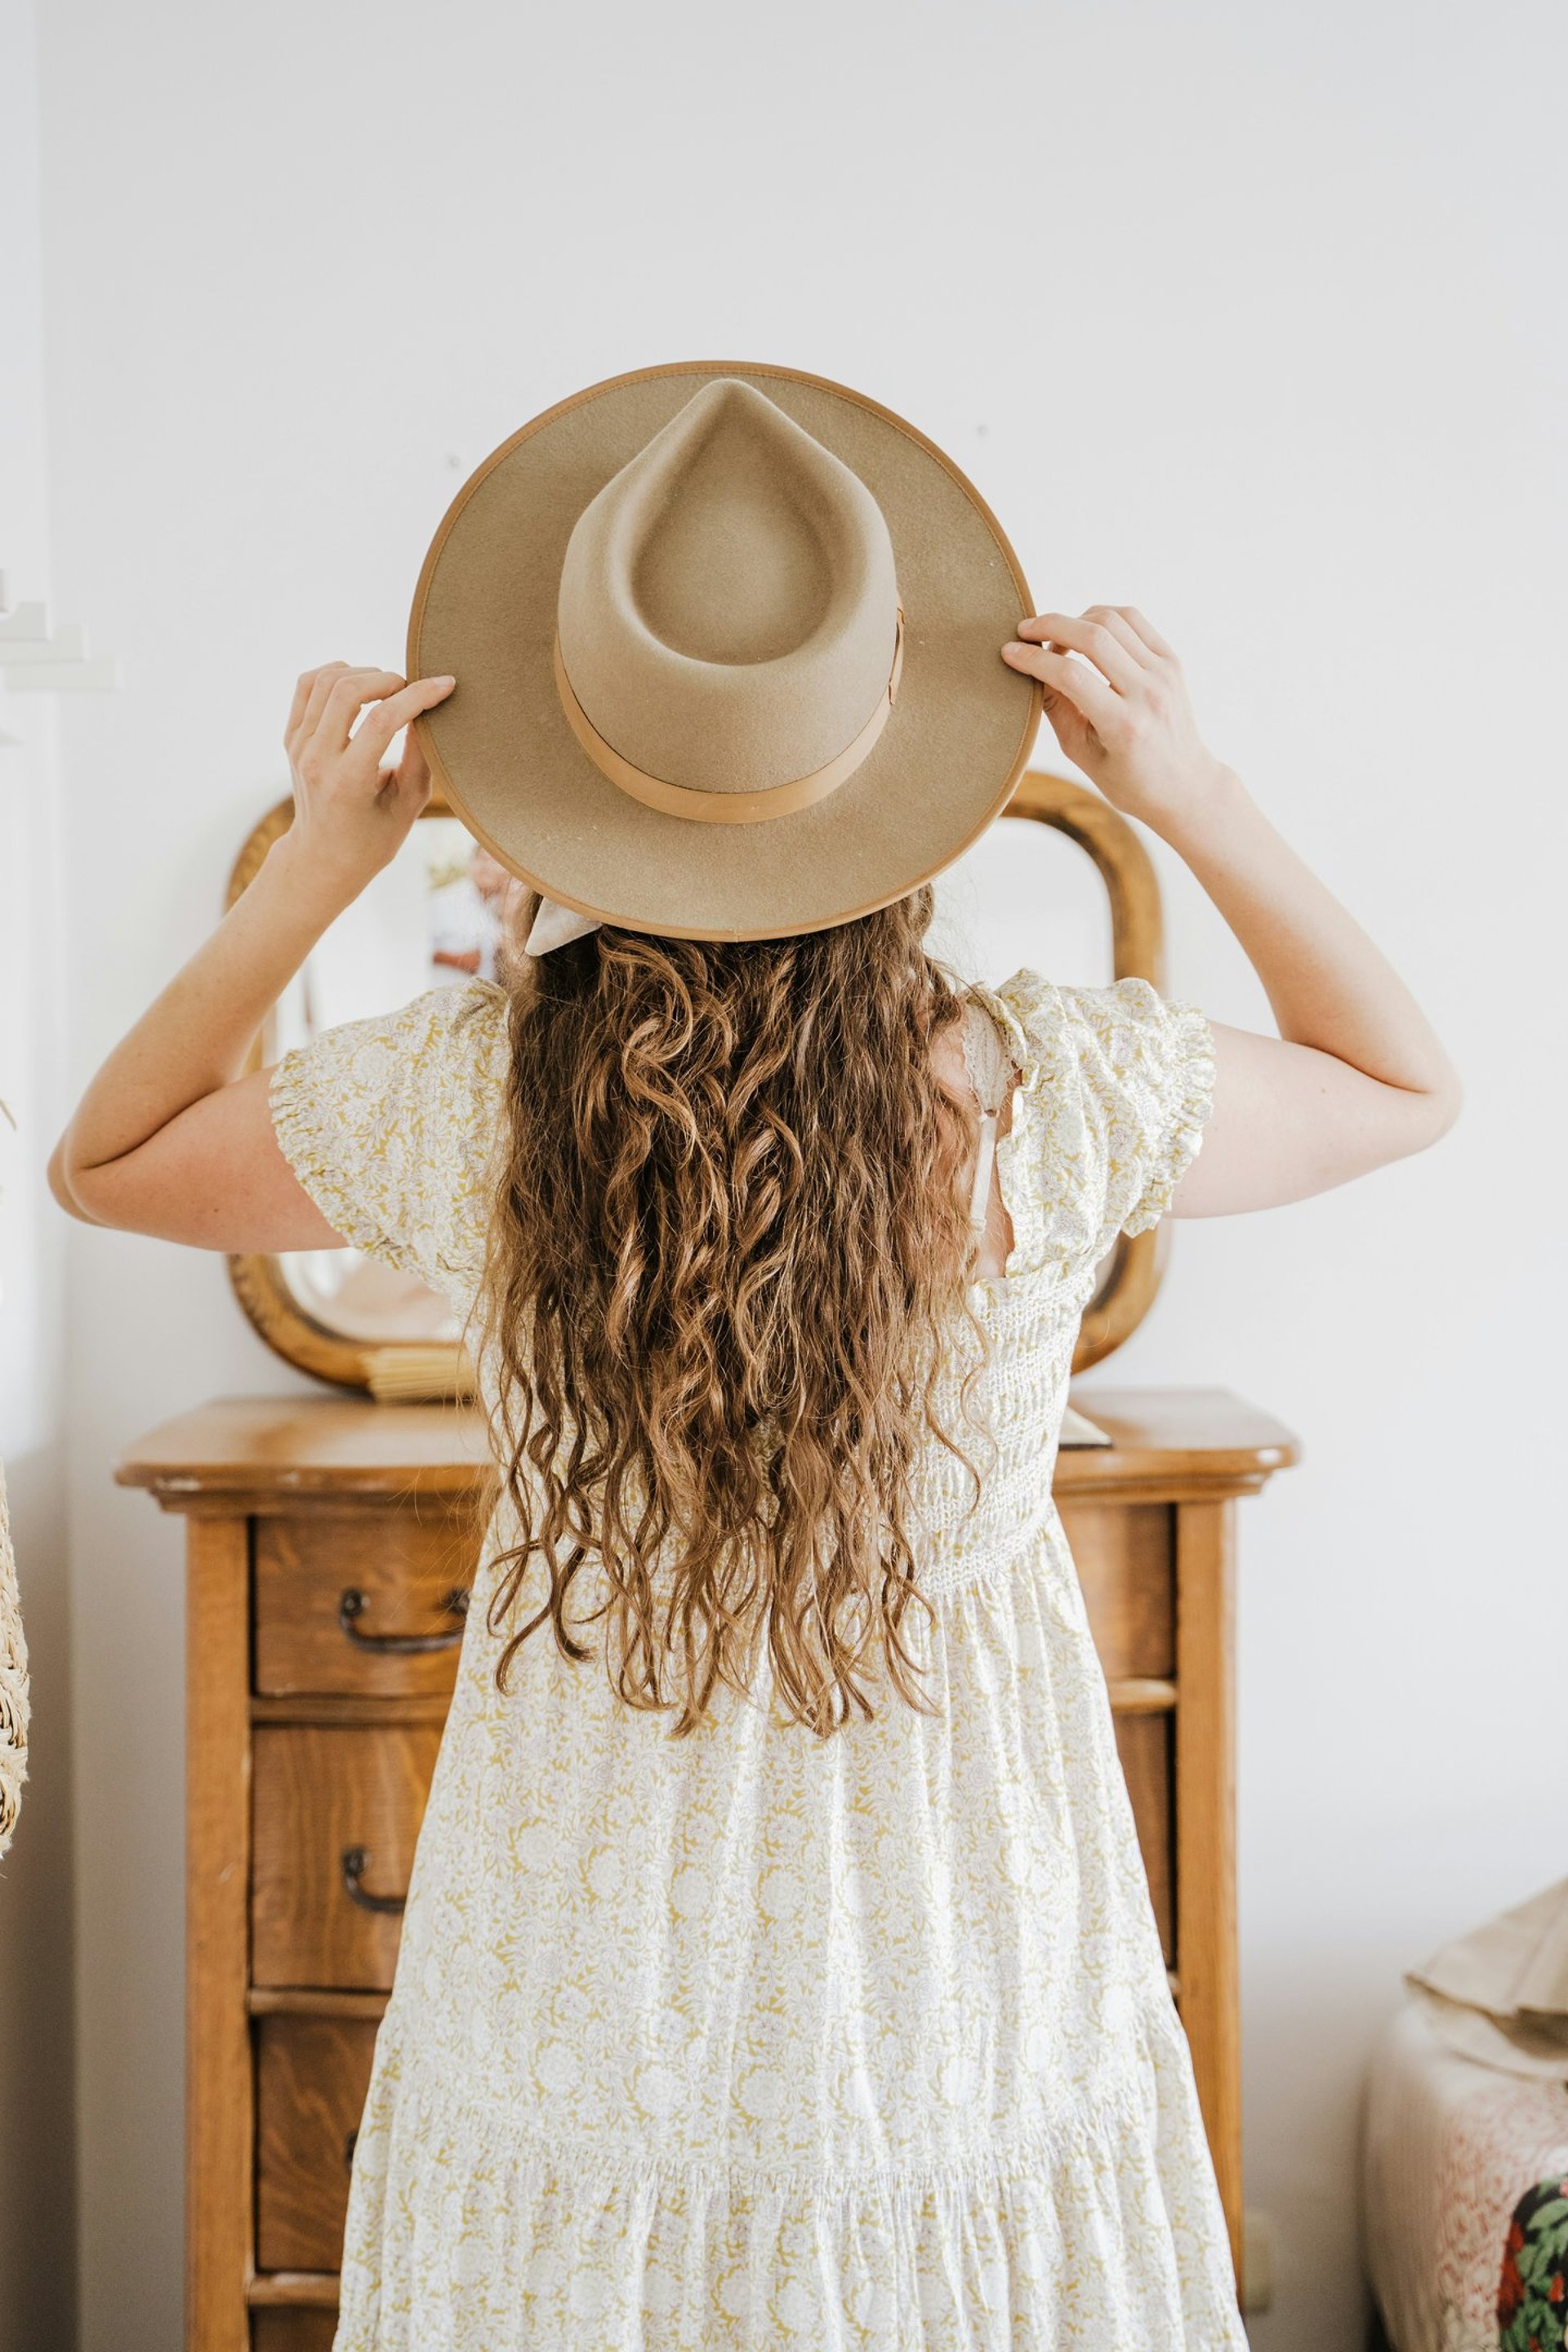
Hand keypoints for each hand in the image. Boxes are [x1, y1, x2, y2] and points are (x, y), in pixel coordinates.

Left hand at [280, 661, 456, 897]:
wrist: (322, 858)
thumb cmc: (373, 839)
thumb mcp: (408, 806)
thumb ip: (422, 759)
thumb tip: (429, 710)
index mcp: (347, 782)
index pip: (382, 721)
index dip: (418, 696)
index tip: (445, 685)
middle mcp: (316, 760)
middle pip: (347, 691)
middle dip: (388, 679)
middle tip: (411, 689)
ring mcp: (298, 746)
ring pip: (326, 680)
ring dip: (364, 673)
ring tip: (389, 689)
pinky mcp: (291, 737)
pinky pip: (308, 685)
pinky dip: (336, 674)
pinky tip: (358, 685)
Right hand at [1001, 606, 1232, 834]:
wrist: (1185, 785)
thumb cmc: (1130, 780)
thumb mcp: (1083, 755)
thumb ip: (1057, 711)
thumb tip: (1032, 671)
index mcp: (1124, 725)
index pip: (1071, 675)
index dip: (1034, 659)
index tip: (1009, 652)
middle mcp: (1149, 693)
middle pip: (1093, 637)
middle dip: (1051, 625)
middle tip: (1025, 630)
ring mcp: (1165, 673)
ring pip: (1113, 620)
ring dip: (1076, 619)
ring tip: (1056, 635)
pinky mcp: (1172, 661)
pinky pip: (1134, 621)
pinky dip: (1104, 617)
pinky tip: (1086, 629)